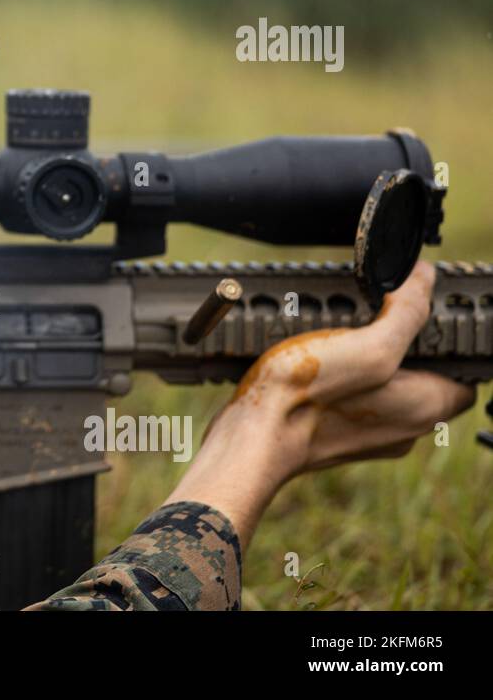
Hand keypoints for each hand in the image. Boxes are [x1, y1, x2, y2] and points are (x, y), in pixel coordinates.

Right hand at [166, 260, 474, 549]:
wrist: (252, 439)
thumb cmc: (308, 398)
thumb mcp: (369, 346)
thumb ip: (407, 313)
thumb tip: (427, 278)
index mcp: (426, 408)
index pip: (465, 372)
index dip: (449, 341)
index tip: (419, 314)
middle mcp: (404, 427)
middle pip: (423, 375)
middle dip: (402, 345)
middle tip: (371, 317)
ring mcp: (369, 435)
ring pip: (385, 386)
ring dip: (367, 359)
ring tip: (337, 335)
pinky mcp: (336, 434)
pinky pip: (353, 398)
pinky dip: (341, 377)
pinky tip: (315, 360)